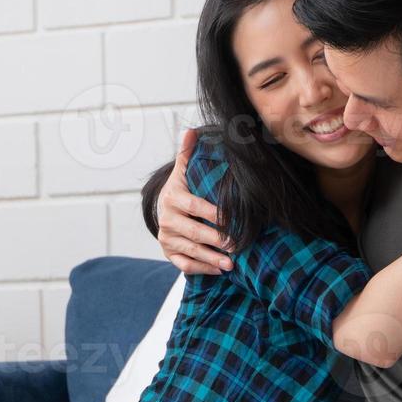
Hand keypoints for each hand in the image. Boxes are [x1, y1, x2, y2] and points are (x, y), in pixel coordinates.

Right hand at [157, 128, 233, 275]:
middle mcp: (167, 219)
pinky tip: (219, 270)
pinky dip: (202, 269)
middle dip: (217, 240)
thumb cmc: (182, 189)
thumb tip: (191, 130)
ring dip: (212, 258)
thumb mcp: (184, 170)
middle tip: (238, 245)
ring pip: (191, 250)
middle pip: (195, 232)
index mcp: (173, 198)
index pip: (196, 207)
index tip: (233, 220)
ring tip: (232, 263)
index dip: (215, 214)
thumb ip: (188, 153)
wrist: (163, 208)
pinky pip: (184, 264)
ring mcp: (167, 238)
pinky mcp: (169, 253)